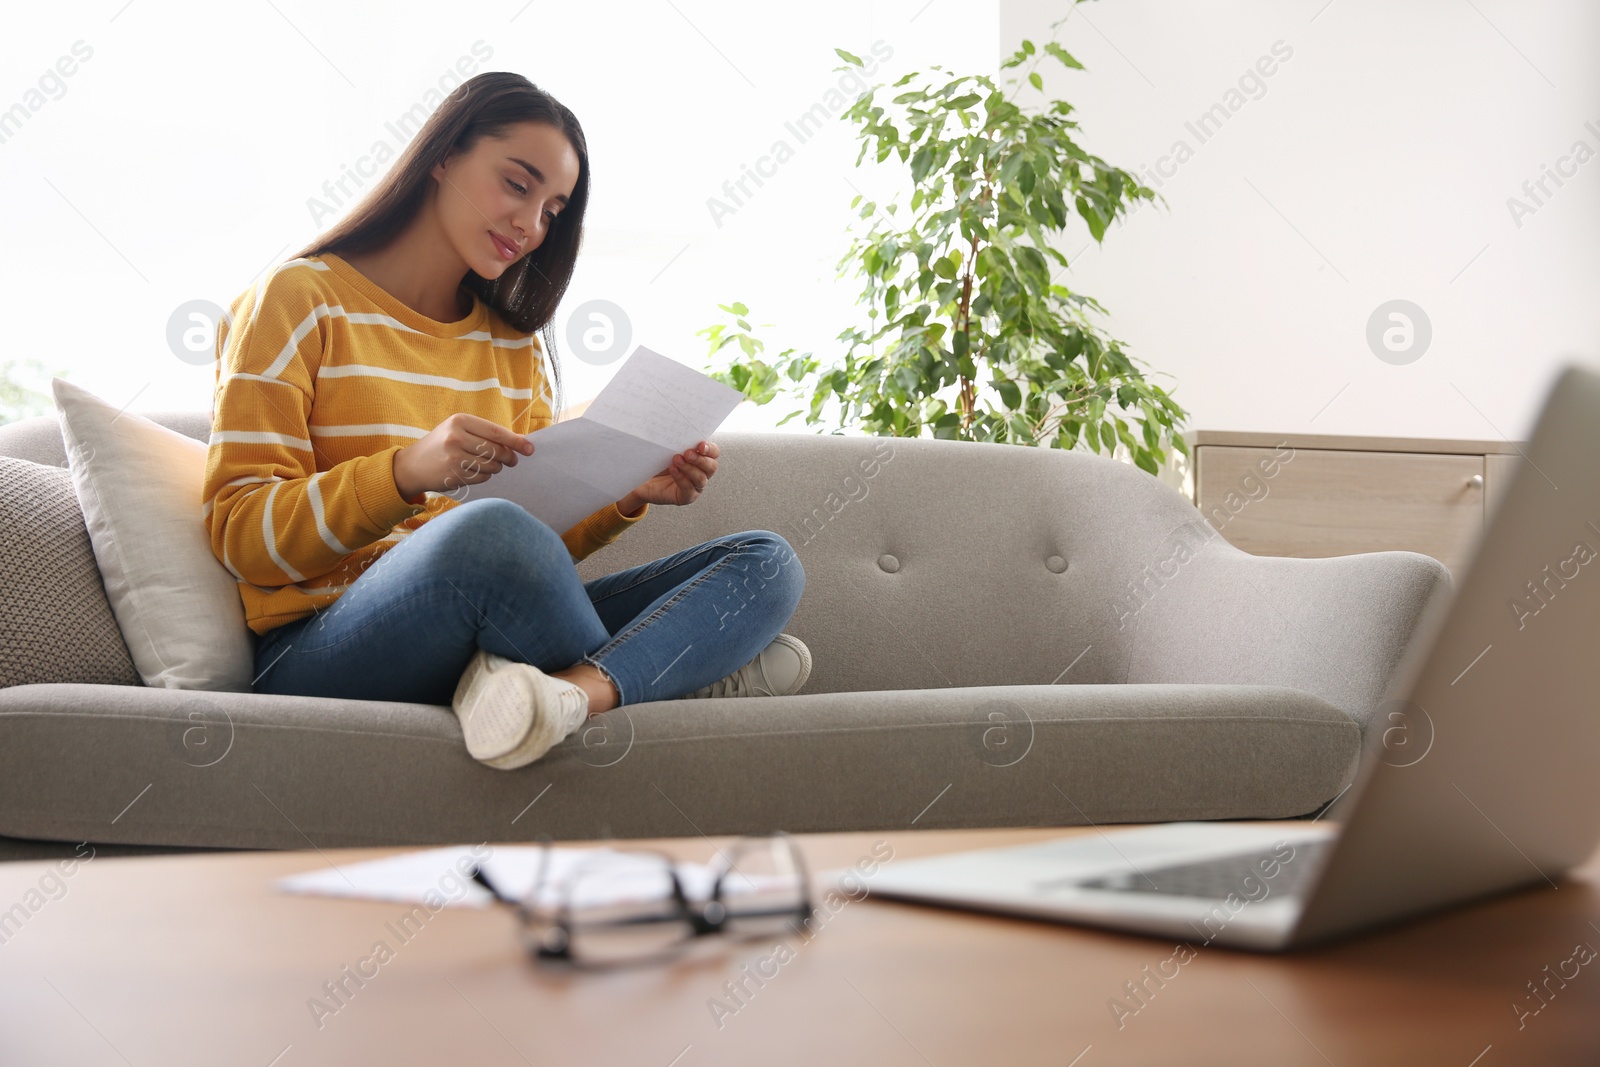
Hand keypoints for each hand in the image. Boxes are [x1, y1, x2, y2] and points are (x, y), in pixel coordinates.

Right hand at [392, 413, 533, 499]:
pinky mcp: (454, 475)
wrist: (412, 465)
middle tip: (512, 460)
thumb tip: (519, 441)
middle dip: (509, 457)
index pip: (496, 432)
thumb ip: (486, 433)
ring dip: (496, 467)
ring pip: (492, 465)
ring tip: (488, 464)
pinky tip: (475, 471)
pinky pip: (482, 477)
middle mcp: (456, 437)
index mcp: (460, 421)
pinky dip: (485, 476)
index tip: (530, 448)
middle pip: (496, 450)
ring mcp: (455, 458)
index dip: (516, 441)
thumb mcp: (458, 430)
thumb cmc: (441, 444)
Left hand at [626, 440, 719, 507]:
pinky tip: (673, 470)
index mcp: (701, 458)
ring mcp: (695, 486)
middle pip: (712, 466)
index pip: (714, 453)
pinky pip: (689, 489)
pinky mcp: (686, 497)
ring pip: (701, 478)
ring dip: (689, 468)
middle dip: (701, 459)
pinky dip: (681, 478)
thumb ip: (677, 442)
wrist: (642, 479)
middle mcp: (702, 472)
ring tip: (677, 460)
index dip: (710, 449)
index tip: (701, 445)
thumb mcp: (667, 449)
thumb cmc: (657, 462)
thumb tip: (679, 430)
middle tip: (687, 453)